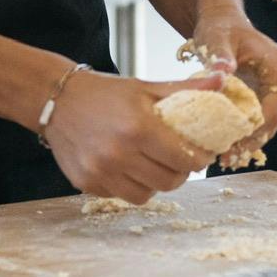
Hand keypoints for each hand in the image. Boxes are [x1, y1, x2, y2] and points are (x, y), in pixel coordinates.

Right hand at [42, 68, 221, 201]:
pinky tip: (128, 168)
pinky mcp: (87, 183)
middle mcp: (119, 153)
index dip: (199, 159)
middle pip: (169, 182)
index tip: (200, 153)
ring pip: (146, 195)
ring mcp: (101, 171)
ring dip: (156, 183)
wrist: (55, 99)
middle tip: (179, 161)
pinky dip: (130, 186)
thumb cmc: (104, 92)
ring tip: (154, 166)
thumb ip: (184, 89)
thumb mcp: (144, 87)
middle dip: (180, 173)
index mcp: (139, 127)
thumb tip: (222, 81)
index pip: (185, 159)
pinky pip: (120, 195)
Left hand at [177, 16, 276, 165]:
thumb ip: (219, 52)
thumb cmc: (221, 28)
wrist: (217, 30)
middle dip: (263, 130)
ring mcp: (269, 96)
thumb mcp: (216, 36)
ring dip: (251, 141)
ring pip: (270, 125)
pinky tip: (223, 151)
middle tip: (236, 146)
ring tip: (227, 155)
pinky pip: (256, 128)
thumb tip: (223, 72)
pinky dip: (242, 141)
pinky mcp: (255, 107)